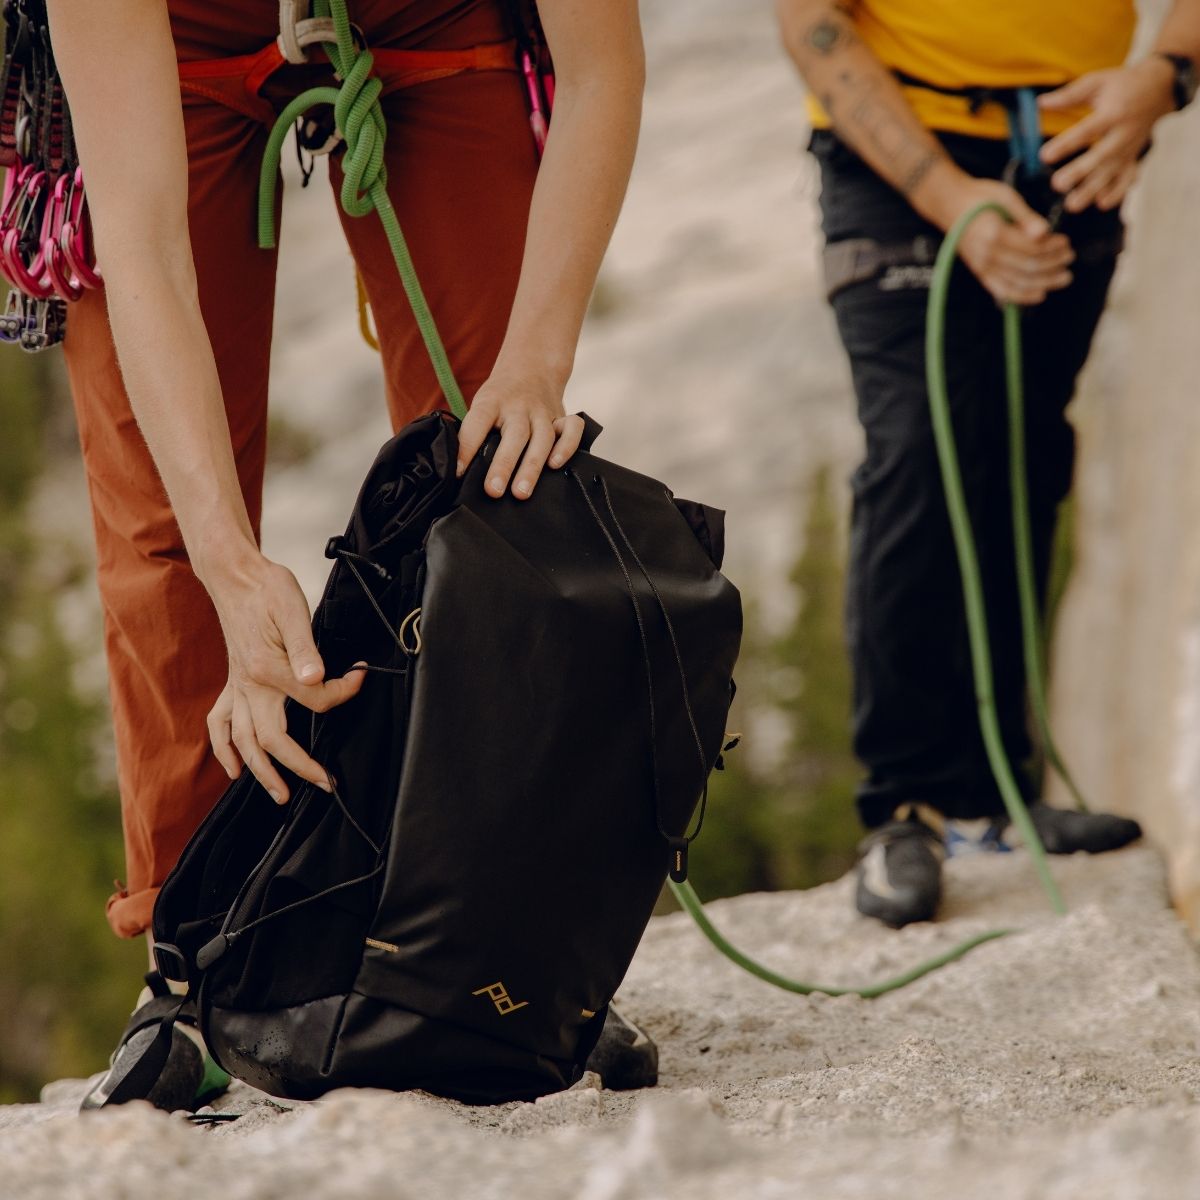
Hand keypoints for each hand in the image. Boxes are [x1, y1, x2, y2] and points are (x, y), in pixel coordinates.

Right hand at [202, 547, 365, 802]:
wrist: (235, 576)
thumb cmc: (268, 589)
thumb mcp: (292, 608)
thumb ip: (306, 648)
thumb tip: (319, 677)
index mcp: (268, 668)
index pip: (315, 699)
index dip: (344, 692)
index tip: (362, 677)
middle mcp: (248, 684)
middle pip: (272, 738)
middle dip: (298, 766)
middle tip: (325, 784)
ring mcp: (237, 687)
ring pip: (243, 741)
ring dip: (260, 772)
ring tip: (280, 796)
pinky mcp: (232, 683)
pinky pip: (219, 724)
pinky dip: (224, 749)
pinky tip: (233, 768)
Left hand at [455, 363, 585, 499]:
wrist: (532, 367)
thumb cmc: (501, 397)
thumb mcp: (482, 405)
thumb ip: (475, 432)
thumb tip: (459, 468)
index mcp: (492, 402)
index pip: (477, 423)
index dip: (466, 448)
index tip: (458, 472)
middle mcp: (519, 406)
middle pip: (514, 435)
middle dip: (504, 465)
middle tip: (493, 491)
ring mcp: (542, 411)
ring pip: (542, 438)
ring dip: (532, 466)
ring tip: (522, 493)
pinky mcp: (561, 416)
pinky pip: (572, 429)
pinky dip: (567, 446)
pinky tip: (556, 465)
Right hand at [919, 173, 1074, 306]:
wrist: (950, 205)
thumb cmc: (980, 197)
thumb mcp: (1006, 197)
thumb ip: (1026, 217)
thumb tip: (1045, 233)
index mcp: (994, 234)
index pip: (1032, 248)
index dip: (1053, 248)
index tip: (1066, 241)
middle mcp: (987, 255)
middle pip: (1028, 267)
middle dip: (1053, 265)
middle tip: (1069, 257)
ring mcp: (982, 267)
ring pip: (1020, 283)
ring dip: (1045, 282)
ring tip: (1064, 277)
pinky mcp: (980, 274)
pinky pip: (1003, 291)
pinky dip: (1023, 296)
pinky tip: (1040, 294)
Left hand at [1039, 60, 1175, 212]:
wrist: (1159, 88)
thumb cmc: (1122, 84)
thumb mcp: (1097, 82)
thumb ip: (1069, 95)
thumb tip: (1040, 103)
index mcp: (1113, 113)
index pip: (1087, 130)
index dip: (1066, 144)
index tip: (1044, 155)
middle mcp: (1123, 133)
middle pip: (1101, 156)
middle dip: (1080, 172)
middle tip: (1057, 185)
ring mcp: (1130, 148)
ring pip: (1111, 173)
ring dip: (1092, 190)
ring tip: (1072, 205)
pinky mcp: (1134, 157)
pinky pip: (1128, 178)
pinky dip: (1118, 192)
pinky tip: (1101, 204)